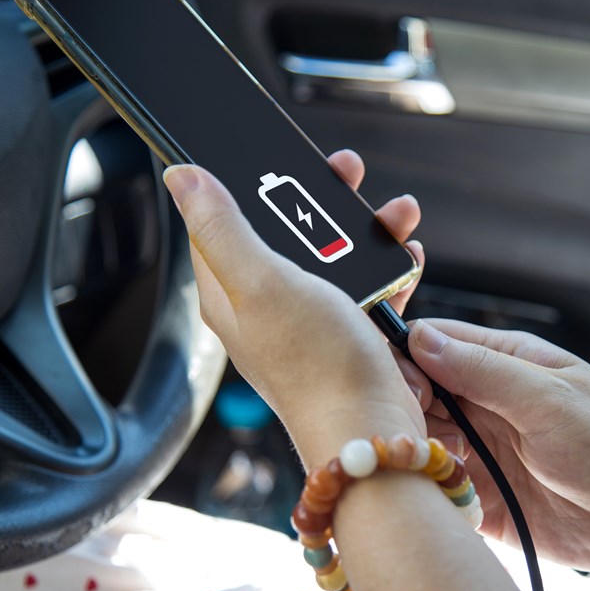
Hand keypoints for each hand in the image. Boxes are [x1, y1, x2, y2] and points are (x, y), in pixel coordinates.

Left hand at [163, 150, 425, 465]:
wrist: (371, 434)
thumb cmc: (316, 365)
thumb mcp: (261, 281)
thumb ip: (222, 227)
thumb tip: (181, 177)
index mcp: (229, 294)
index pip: (220, 223)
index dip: (244, 184)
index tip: (274, 155)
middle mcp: (264, 308)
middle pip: (283, 234)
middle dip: (318, 200)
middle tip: (347, 170)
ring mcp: (308, 325)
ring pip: (331, 258)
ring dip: (364, 230)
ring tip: (397, 213)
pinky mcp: (348, 338)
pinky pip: (365, 290)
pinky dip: (387, 269)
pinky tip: (408, 258)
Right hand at [397, 319, 589, 590]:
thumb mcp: (551, 401)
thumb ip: (483, 371)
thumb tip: (419, 338)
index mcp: (505, 364)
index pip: (431, 345)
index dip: (400, 360)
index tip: (388, 386)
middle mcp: (487, 405)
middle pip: (415, 396)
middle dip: (398, 412)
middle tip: (397, 436)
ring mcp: (482, 452)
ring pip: (419, 444)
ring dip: (408, 455)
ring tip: (410, 469)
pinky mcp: (482, 500)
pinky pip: (437, 492)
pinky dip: (425, 494)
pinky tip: (423, 500)